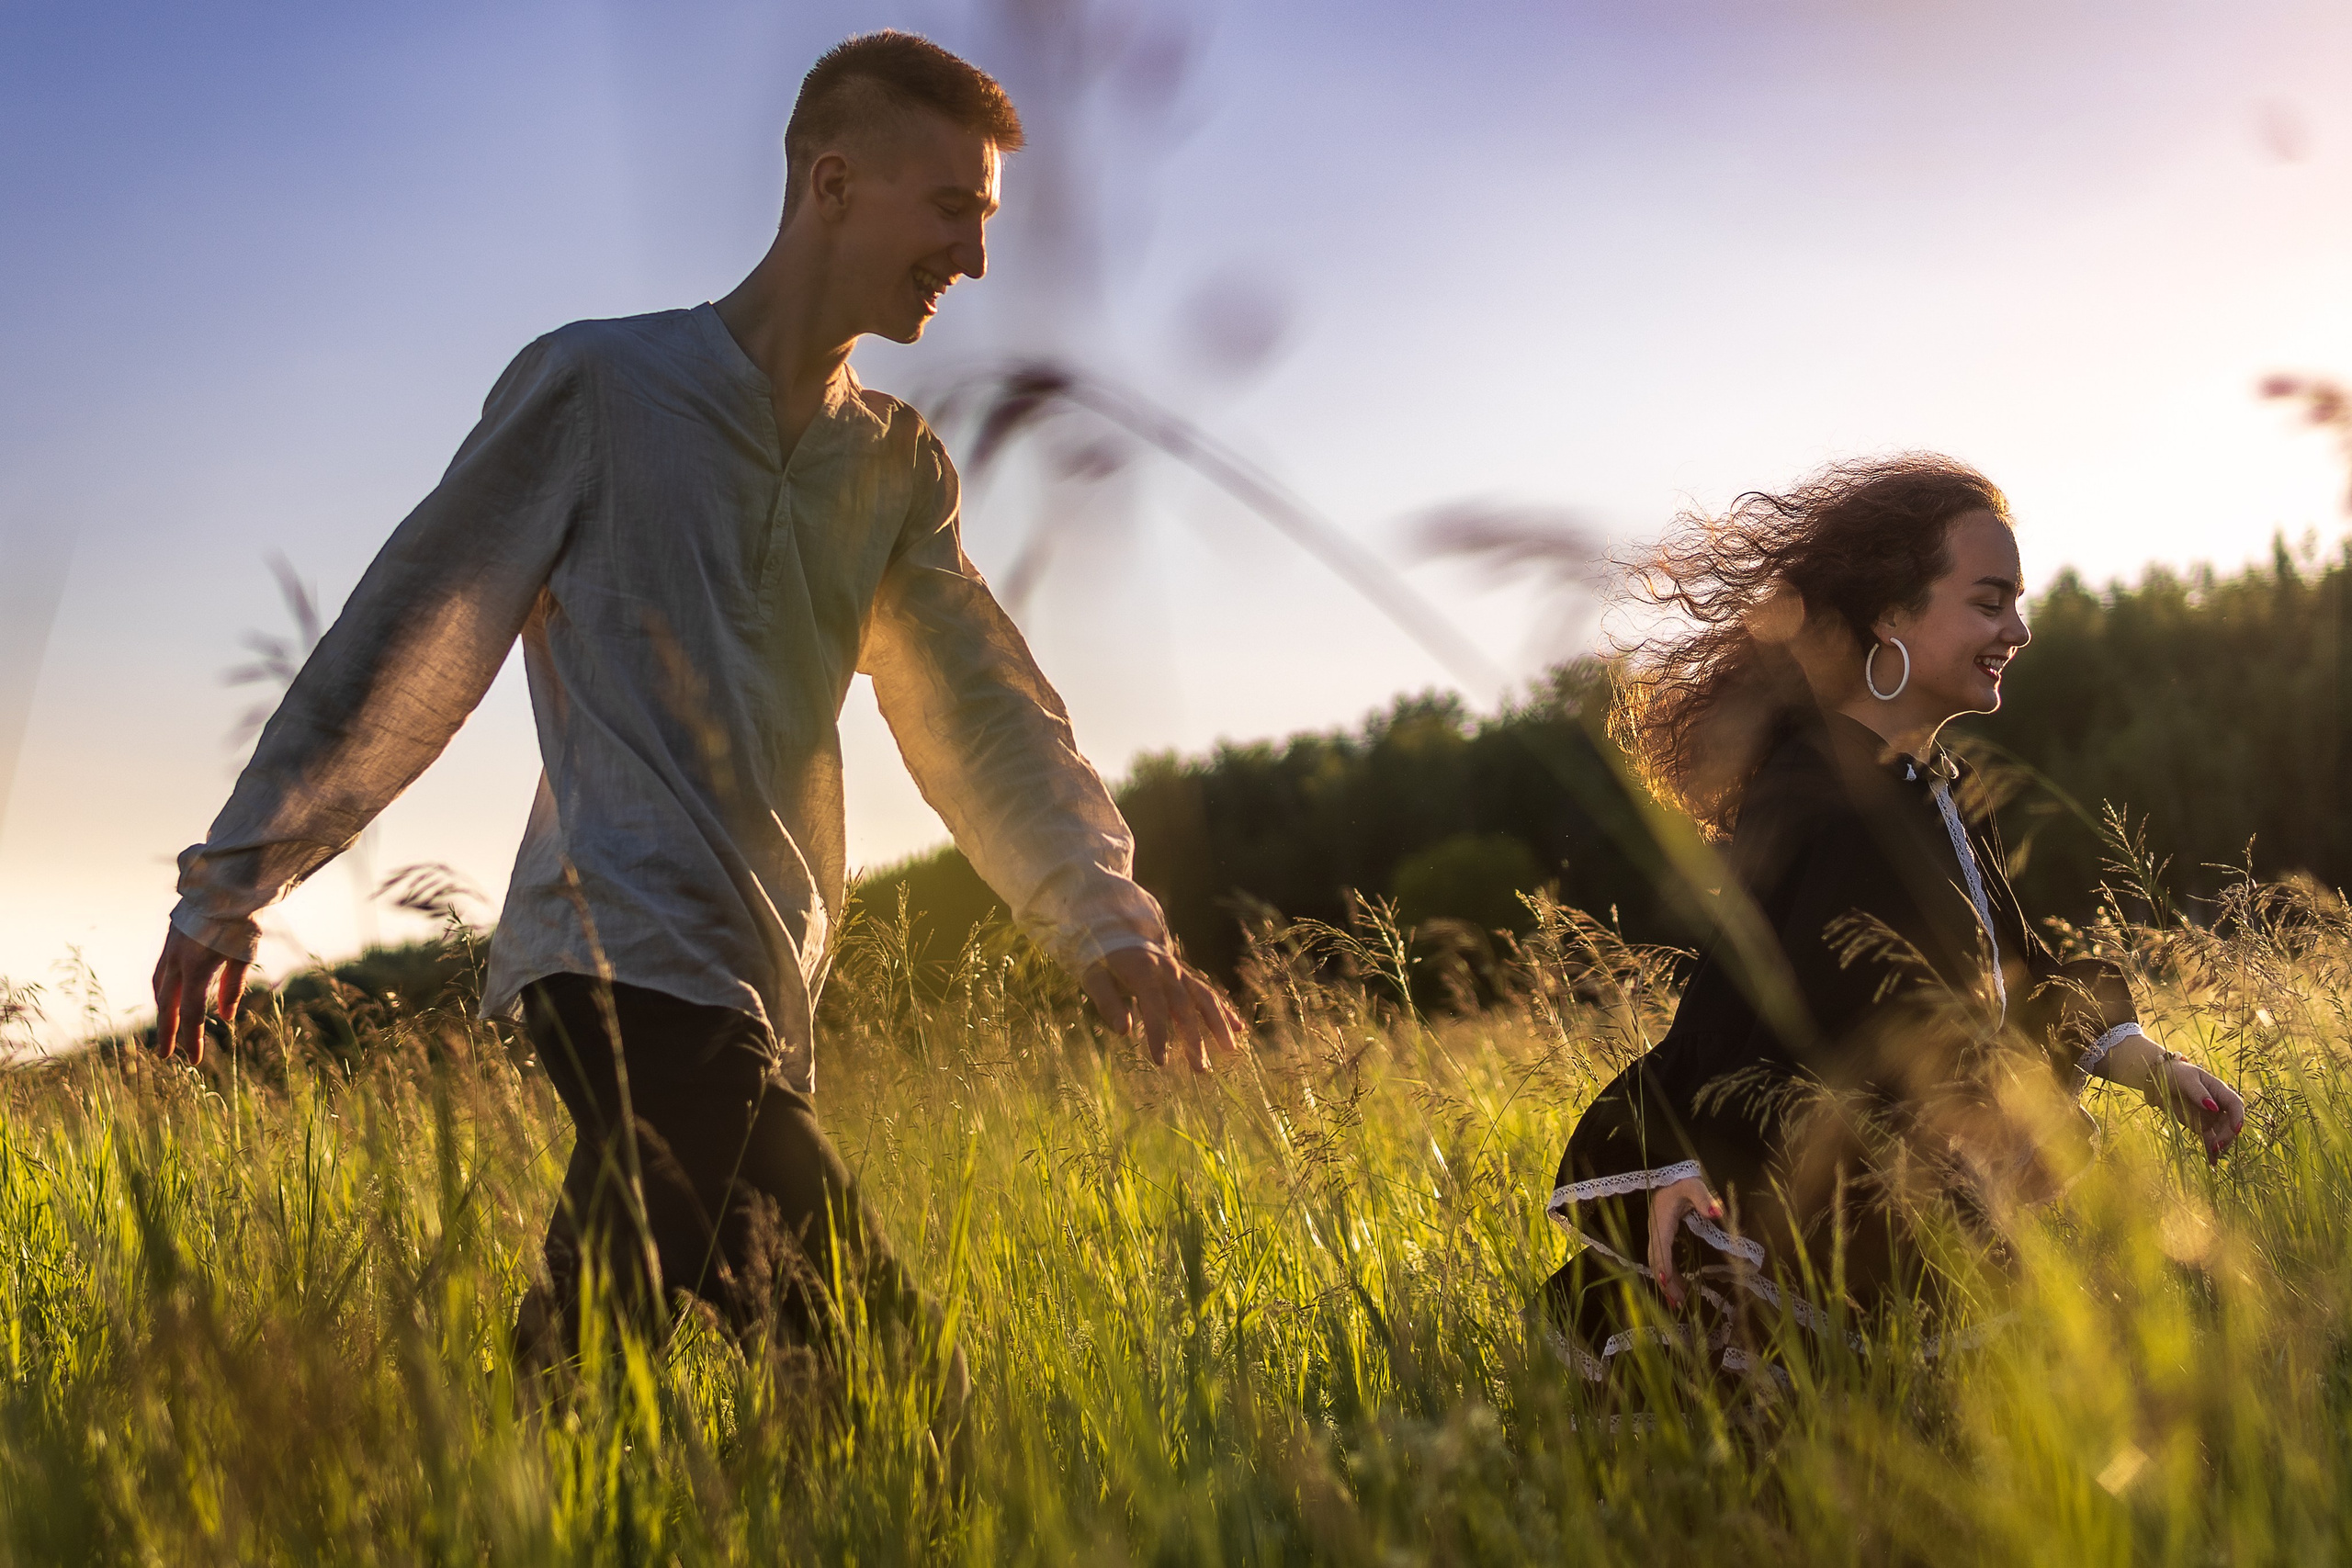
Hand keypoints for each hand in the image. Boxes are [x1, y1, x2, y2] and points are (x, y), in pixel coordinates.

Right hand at [151, 924, 249, 1064]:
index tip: (193, 1060)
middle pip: (169, 1006)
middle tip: (165, 1057)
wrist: (225, 885)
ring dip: (163, 1012)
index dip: (191, 1038)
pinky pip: (160, 973)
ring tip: (167, 1029)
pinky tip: (166, 999)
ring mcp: (170, 950)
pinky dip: (162, 991)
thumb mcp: (244, 955)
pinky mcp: (170, 941)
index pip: (192, 1013)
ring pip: (161, 989)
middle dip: (168, 1033)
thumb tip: (225, 1018)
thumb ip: (232, 987)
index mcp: (197, 968)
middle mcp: (177, 962)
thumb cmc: (241, 921)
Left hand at [1080, 946, 1242, 1071]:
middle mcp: (1168, 972)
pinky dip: (1224, 1010)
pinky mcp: (1186, 977)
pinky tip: (1239, 1027)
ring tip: (1230, 1049)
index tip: (1161, 1061)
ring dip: (1218, 1024)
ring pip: (1204, 998)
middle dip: (1194, 1039)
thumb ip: (1108, 1003)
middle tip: (1201, 1069)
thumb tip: (1123, 1031)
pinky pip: (1207, 993)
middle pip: (1184, 1007)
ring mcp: (1180, 973)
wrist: (1118, 933)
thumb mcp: (1095, 979)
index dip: (1158, 1034)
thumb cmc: (1102, 963)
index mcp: (1143, 972)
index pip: (1154, 1006)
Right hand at [1648, 1174, 1722, 1310]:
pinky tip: (1679, 1285)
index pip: (1660, 1248)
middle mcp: (1656, 1231)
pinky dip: (1669, 1274)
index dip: (1664, 1266)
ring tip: (1677, 1303)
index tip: (1667, 1283)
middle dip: (1665, 1282)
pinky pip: (1663, 1259)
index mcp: (1662, 1221)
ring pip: (1658, 1263)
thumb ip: (1704, 1198)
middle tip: (1677, 1303)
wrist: (1670, 1173)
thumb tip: (1716, 1212)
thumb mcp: (1693, 1185)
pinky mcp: (1663, 1236)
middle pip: (1656, 1261)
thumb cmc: (1681, 1180)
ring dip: (1667, 1282)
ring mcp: (1658, 1234)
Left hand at [2148, 1054, 2245, 1163]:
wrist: (2158, 1079)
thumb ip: (2199, 1093)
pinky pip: (2209, 1139)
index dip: (2238, 1117)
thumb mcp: (2186, 1079)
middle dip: (2227, 1135)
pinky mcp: (2200, 1125)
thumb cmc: (2175, 1073)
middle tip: (2217, 1145)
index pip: (2235, 1104)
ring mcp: (2211, 1117)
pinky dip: (2211, 1150)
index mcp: (2219, 1090)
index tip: (2236, 1129)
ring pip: (2222, 1133)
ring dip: (2220, 1144)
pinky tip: (2212, 1162)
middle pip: (2230, 1122)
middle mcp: (2219, 1105)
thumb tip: (2213, 1107)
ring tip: (2213, 1152)